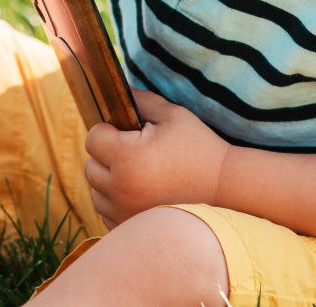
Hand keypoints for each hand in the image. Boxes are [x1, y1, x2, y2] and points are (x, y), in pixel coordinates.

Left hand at [84, 90, 231, 229]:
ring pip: (96, 192)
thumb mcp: (172, 115)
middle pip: (91, 166)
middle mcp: (121, 188)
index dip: (108, 131)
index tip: (128, 133)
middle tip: (135, 152)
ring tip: (138, 173)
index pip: (93, 138)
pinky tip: (140, 192)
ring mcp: (125, 212)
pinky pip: (106, 212)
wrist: (224, 188)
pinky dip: (116, 202)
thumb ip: (140, 100)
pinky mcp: (130, 226)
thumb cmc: (199, 148)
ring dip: (109, 181)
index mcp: (128, 157)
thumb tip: (116, 89)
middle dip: (107, 156)